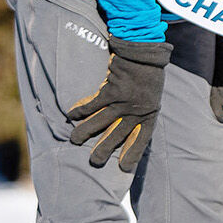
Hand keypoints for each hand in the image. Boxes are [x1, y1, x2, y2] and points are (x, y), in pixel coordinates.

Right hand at [66, 37, 172, 170]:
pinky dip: (81, 110)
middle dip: (105, 149)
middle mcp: (137, 110)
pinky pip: (93, 104)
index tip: (125, 168)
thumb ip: (141, 111)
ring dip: (86, 132)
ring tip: (74, 140)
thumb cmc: (148, 76)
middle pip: (118, 134)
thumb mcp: (151, 96)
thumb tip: (129, 125)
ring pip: (101, 121)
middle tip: (94, 161)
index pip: (142, 139)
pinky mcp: (111, 90)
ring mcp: (123, 101)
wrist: (145, 54)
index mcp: (150, 114)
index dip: (133, 153)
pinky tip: (71, 115)